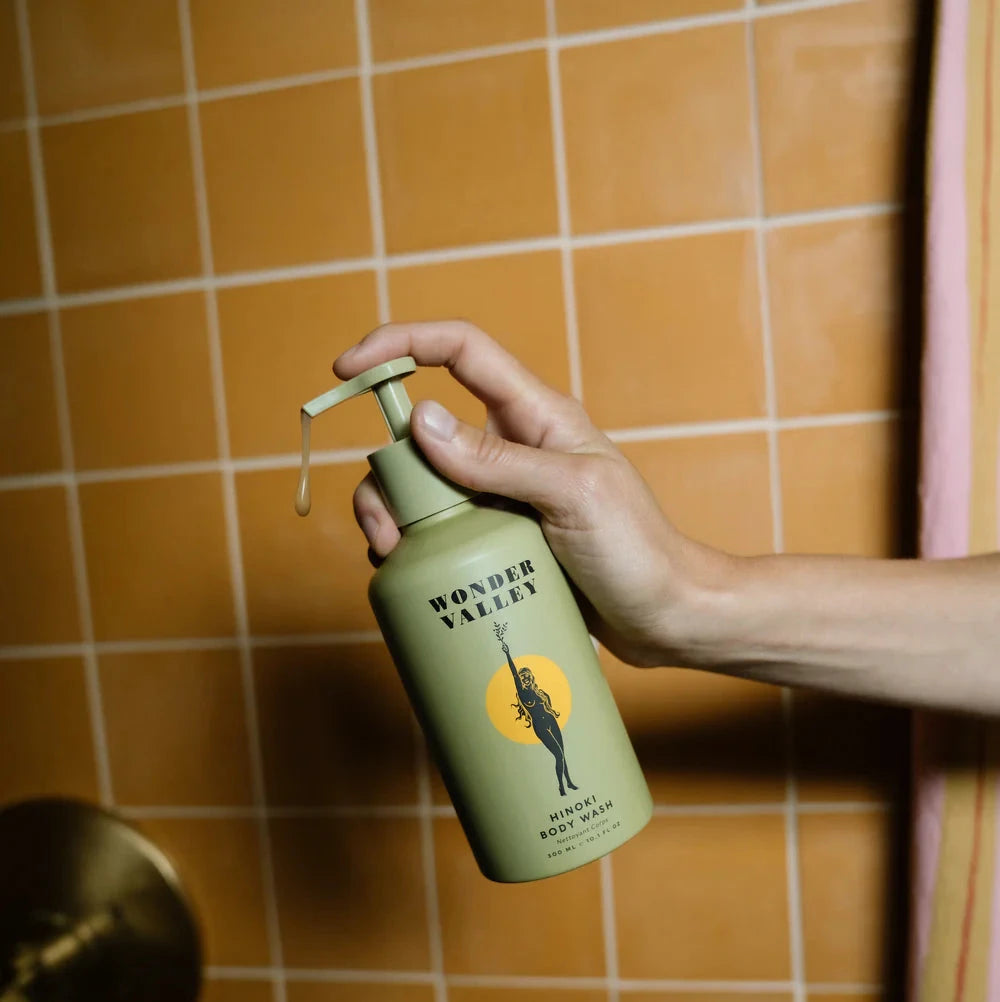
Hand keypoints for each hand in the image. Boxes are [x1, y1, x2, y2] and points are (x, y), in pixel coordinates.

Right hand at [335, 321, 729, 666]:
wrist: (664, 618)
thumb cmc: (637, 551)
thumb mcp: (572, 496)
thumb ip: (498, 460)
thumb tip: (419, 420)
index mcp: (535, 415)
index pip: (461, 351)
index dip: (401, 343)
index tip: (348, 368)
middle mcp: (510, 447)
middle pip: (421, 432)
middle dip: (385, 470)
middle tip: (383, 526)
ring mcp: (499, 495)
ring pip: (419, 485)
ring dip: (391, 514)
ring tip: (395, 558)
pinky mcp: (494, 539)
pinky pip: (436, 529)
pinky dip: (411, 546)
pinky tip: (411, 574)